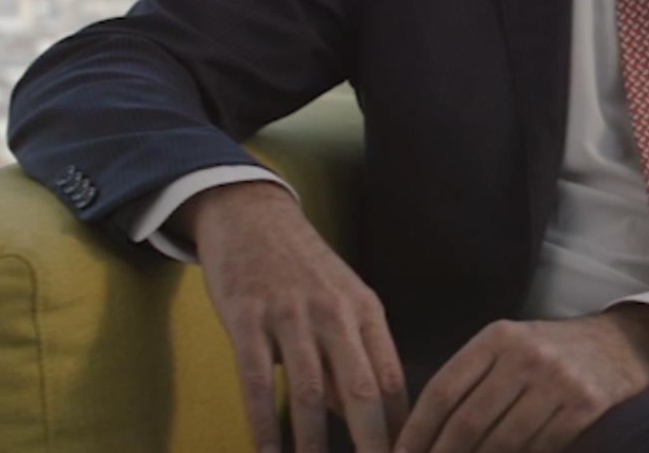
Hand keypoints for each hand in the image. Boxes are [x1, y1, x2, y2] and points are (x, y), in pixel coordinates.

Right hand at [173, 181, 408, 452]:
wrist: (255, 217)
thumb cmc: (304, 269)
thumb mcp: (342, 301)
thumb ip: (356, 356)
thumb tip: (374, 420)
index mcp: (364, 309)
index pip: (391, 378)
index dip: (400, 427)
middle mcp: (334, 312)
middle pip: (361, 389)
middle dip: (371, 444)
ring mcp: (290, 314)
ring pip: (310, 392)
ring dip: (315, 444)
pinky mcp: (248, 318)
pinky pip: (256, 381)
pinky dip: (263, 425)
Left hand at [394, 304, 648, 452]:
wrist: (621, 344)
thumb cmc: (552, 350)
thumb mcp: (512, 344)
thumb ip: (475, 377)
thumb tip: (428, 430)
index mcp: (498, 336)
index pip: (444, 388)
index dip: (417, 429)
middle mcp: (525, 355)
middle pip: (468, 420)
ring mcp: (556, 381)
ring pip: (501, 442)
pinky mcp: (584, 407)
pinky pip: (540, 449)